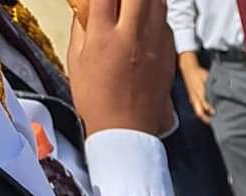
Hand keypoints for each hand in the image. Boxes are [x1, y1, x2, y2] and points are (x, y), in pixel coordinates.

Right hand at [68, 0, 176, 135]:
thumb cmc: (98, 101)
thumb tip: (83, 5)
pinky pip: (165, 22)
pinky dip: (156, 15)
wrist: (126, 133)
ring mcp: (154, 46)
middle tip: (120, 1)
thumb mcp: (76, 60)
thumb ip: (81, 26)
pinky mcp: (169, 56)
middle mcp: (132, 36)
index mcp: (104, 36)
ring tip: (134, 5)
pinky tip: (145, 22)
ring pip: (157, 1)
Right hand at [178, 48, 214, 122]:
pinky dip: (202, 113)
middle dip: (207, 119)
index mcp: (199, 91)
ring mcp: (192, 99)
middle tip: (215, 122)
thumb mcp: (206, 77)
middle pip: (200, 113)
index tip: (218, 113)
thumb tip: (221, 92)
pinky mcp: (192, 99)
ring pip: (198, 112)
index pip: (205, 104)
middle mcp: (195, 97)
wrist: (188, 69)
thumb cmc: (199, 73)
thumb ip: (212, 85)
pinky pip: (196, 109)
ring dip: (205, 117)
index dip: (211, 110)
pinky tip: (208, 114)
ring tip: (213, 121)